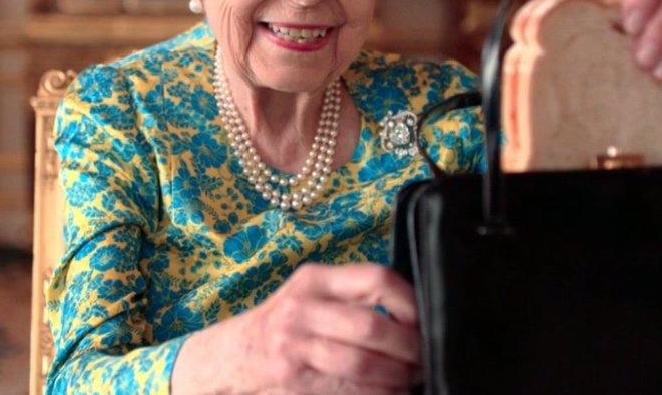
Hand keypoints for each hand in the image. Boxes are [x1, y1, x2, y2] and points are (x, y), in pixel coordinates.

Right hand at [172, 263, 420, 394]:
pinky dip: (377, 393)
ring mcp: (294, 344)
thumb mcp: (313, 295)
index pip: (376, 279)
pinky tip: (389, 392)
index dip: (410, 302)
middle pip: (372, 326)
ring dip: (397, 376)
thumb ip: (354, 297)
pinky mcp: (292, 377)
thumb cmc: (286, 322)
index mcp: (316, 279)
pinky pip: (347, 389)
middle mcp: (303, 307)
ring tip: (410, 378)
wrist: (236, 352)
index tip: (425, 321)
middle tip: (424, 358)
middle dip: (409, 348)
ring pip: (362, 362)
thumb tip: (413, 315)